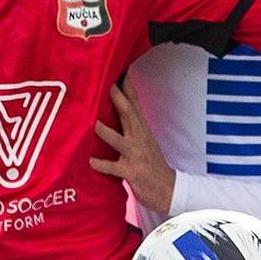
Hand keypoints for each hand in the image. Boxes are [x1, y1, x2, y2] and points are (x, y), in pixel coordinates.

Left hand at [91, 81, 175, 215]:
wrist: (170, 190)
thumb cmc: (152, 165)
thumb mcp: (144, 141)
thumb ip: (130, 125)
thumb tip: (117, 108)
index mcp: (142, 129)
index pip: (134, 103)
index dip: (127, 86)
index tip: (119, 68)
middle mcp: (139, 138)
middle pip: (128, 113)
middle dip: (116, 98)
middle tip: (105, 83)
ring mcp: (135, 155)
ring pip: (118, 139)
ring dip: (104, 130)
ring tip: (90, 122)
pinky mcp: (131, 172)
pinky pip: (113, 167)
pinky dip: (101, 164)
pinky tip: (90, 160)